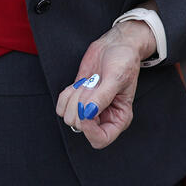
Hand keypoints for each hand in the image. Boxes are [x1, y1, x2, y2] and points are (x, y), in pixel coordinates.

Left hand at [54, 21, 155, 148]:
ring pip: (69, 116)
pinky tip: (79, 84)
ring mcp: (88, 108)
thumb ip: (102, 98)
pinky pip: (62, 105)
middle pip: (80, 125)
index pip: (100, 140)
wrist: (116, 46)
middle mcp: (102, 117)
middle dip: (82, 103)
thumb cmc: (124, 62)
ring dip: (75, 96)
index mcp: (119, 119)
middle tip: (93, 85)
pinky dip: (66, 94)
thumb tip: (87, 113)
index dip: (89, 129)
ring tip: (89, 82)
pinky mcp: (77, 98)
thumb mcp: (117, 78)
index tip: (86, 110)